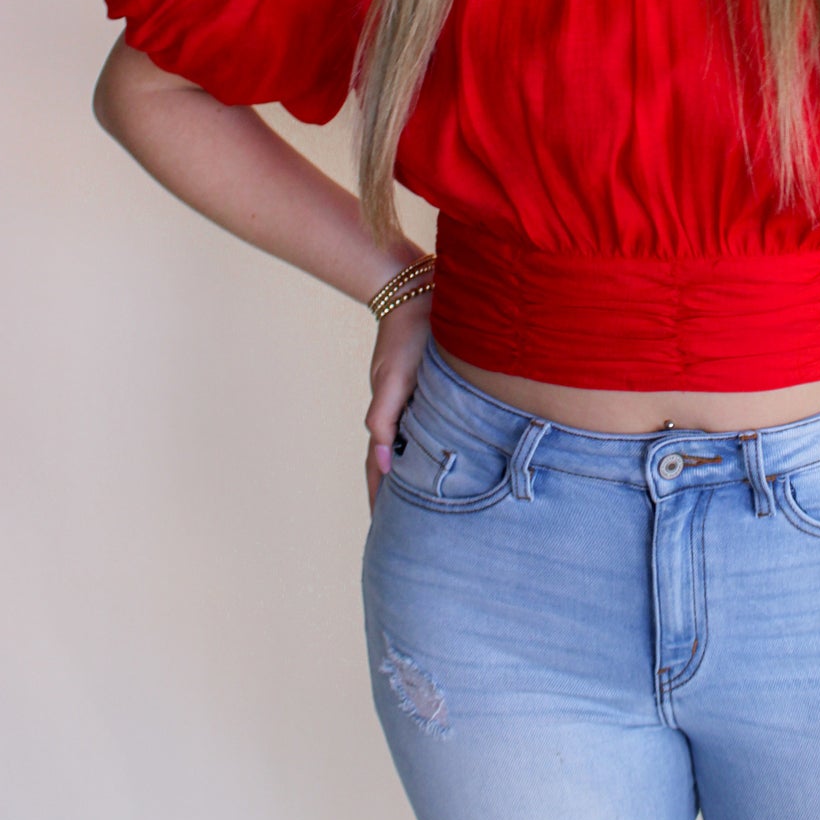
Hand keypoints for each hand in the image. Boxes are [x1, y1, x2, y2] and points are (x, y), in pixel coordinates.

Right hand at [364, 296, 432, 511]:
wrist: (415, 291)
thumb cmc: (407, 335)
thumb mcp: (393, 378)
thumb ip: (384, 420)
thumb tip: (382, 464)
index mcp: (388, 414)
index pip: (379, 468)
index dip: (379, 497)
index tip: (383, 528)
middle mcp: (400, 412)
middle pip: (394, 463)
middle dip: (396, 494)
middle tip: (404, 527)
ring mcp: (413, 401)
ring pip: (411, 447)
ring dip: (413, 474)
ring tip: (423, 504)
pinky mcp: (428, 388)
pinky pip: (425, 427)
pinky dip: (427, 448)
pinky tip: (440, 456)